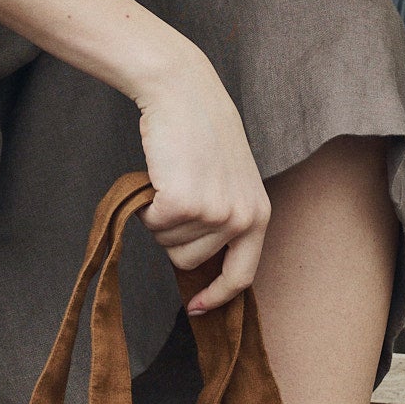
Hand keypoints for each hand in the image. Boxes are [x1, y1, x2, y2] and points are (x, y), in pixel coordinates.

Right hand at [135, 54, 269, 313]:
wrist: (184, 93)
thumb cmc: (201, 134)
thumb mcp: (229, 181)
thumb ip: (224, 221)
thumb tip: (198, 267)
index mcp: (258, 216)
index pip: (241, 276)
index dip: (217, 297)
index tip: (198, 310)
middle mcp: (242, 219)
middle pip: (189, 261)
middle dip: (174, 234)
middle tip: (180, 190)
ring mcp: (214, 213)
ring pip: (167, 243)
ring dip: (161, 215)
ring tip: (174, 177)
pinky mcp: (184, 203)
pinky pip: (151, 224)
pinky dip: (146, 203)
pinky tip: (160, 174)